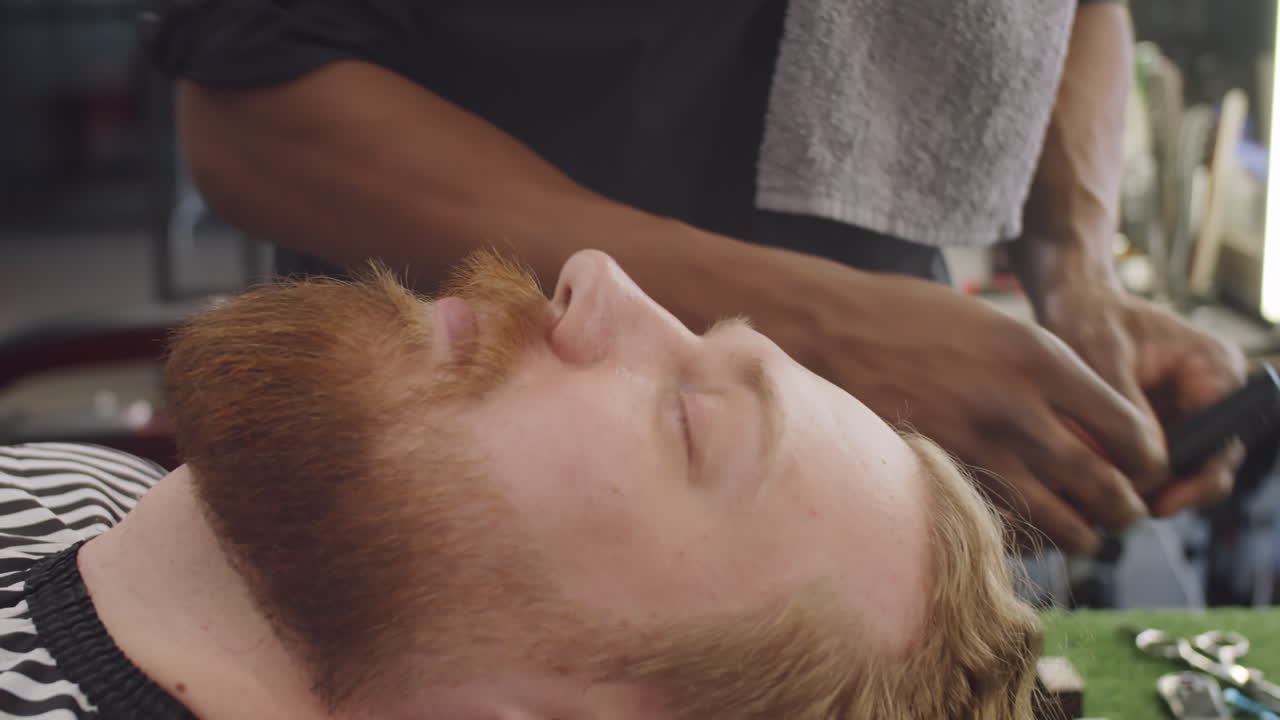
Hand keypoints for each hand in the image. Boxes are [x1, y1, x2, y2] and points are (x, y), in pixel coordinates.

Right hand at [760, 260, 1168, 555]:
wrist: (833, 327)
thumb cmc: (913, 316)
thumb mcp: (998, 324)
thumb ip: (1047, 373)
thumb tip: (1090, 423)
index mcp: (1040, 359)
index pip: (1129, 430)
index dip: (1150, 460)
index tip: (1147, 468)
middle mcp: (1017, 407)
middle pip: (1104, 485)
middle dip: (1125, 509)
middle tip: (1125, 511)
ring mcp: (975, 446)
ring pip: (1058, 519)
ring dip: (1082, 534)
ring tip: (1086, 533)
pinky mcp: (940, 473)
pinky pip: (1002, 524)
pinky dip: (1027, 536)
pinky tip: (1030, 529)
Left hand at [1034, 279, 1246, 516]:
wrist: (1073, 303)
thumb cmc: (1089, 318)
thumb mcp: (1102, 357)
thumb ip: (1127, 410)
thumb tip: (1148, 466)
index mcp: (1215, 368)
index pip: (1225, 439)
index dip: (1197, 479)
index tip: (1159, 501)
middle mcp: (1212, 393)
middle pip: (1210, 464)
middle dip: (1172, 491)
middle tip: (1127, 509)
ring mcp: (1190, 411)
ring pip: (1184, 471)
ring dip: (1150, 488)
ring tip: (1107, 501)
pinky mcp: (1164, 424)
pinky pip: (1157, 464)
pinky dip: (1132, 476)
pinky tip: (1100, 487)